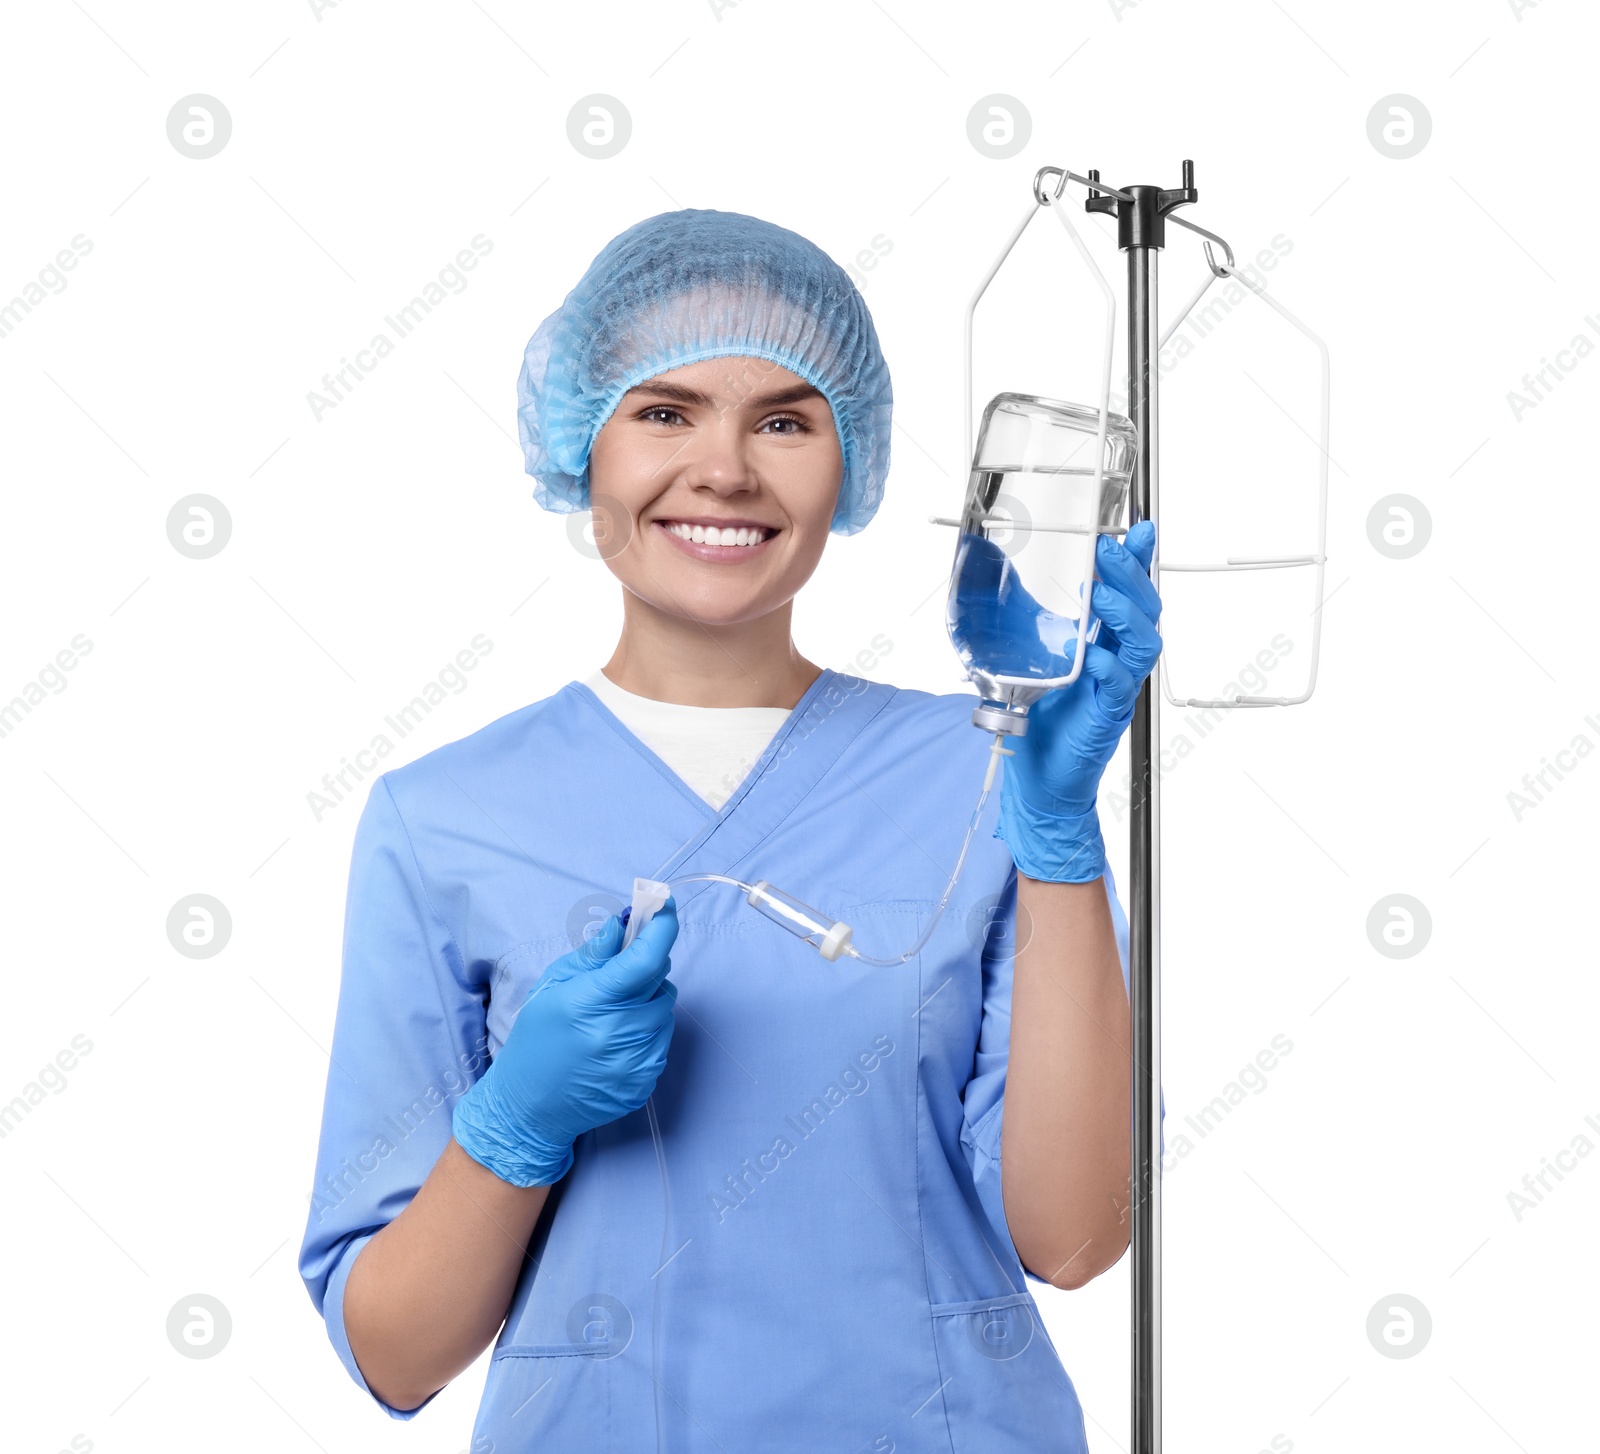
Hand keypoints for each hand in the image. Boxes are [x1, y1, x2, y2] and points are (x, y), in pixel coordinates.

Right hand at [452, 901, 679, 1186]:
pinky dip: (647, 1030)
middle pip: (661, 981)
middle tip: (618, 976)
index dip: (662, 927)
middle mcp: (622, 1032)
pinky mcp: (647, 1081)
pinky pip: (662, 1039)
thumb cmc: (537, 1040)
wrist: (530, 1107)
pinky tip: (616, 1041)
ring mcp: (639, 1061)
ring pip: (665, 1010)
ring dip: (647, 1001)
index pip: (646, 958)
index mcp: (593, 1002)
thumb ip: (593, 953)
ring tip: (611, 1015)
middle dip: (645, 968)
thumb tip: (624, 921)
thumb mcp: (553, 986)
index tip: (665, 906)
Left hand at [997, 521, 1162, 881]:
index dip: (1137, 561)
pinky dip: (1109, 668)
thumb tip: (992, 566)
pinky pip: (1121, 687)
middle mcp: (1116, 661)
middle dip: (1131, 576)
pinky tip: (1094, 655)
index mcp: (1101, 643)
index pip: (1127, 594)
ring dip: (1125, 615)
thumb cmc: (1037, 717)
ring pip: (1142, 644)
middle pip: (1143, 610)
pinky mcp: (1108, 717)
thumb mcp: (1024, 652)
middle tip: (1112, 549)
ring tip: (1101, 595)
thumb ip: (1020, 614)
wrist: (1037, 777)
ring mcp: (1116, 688)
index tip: (1140, 528)